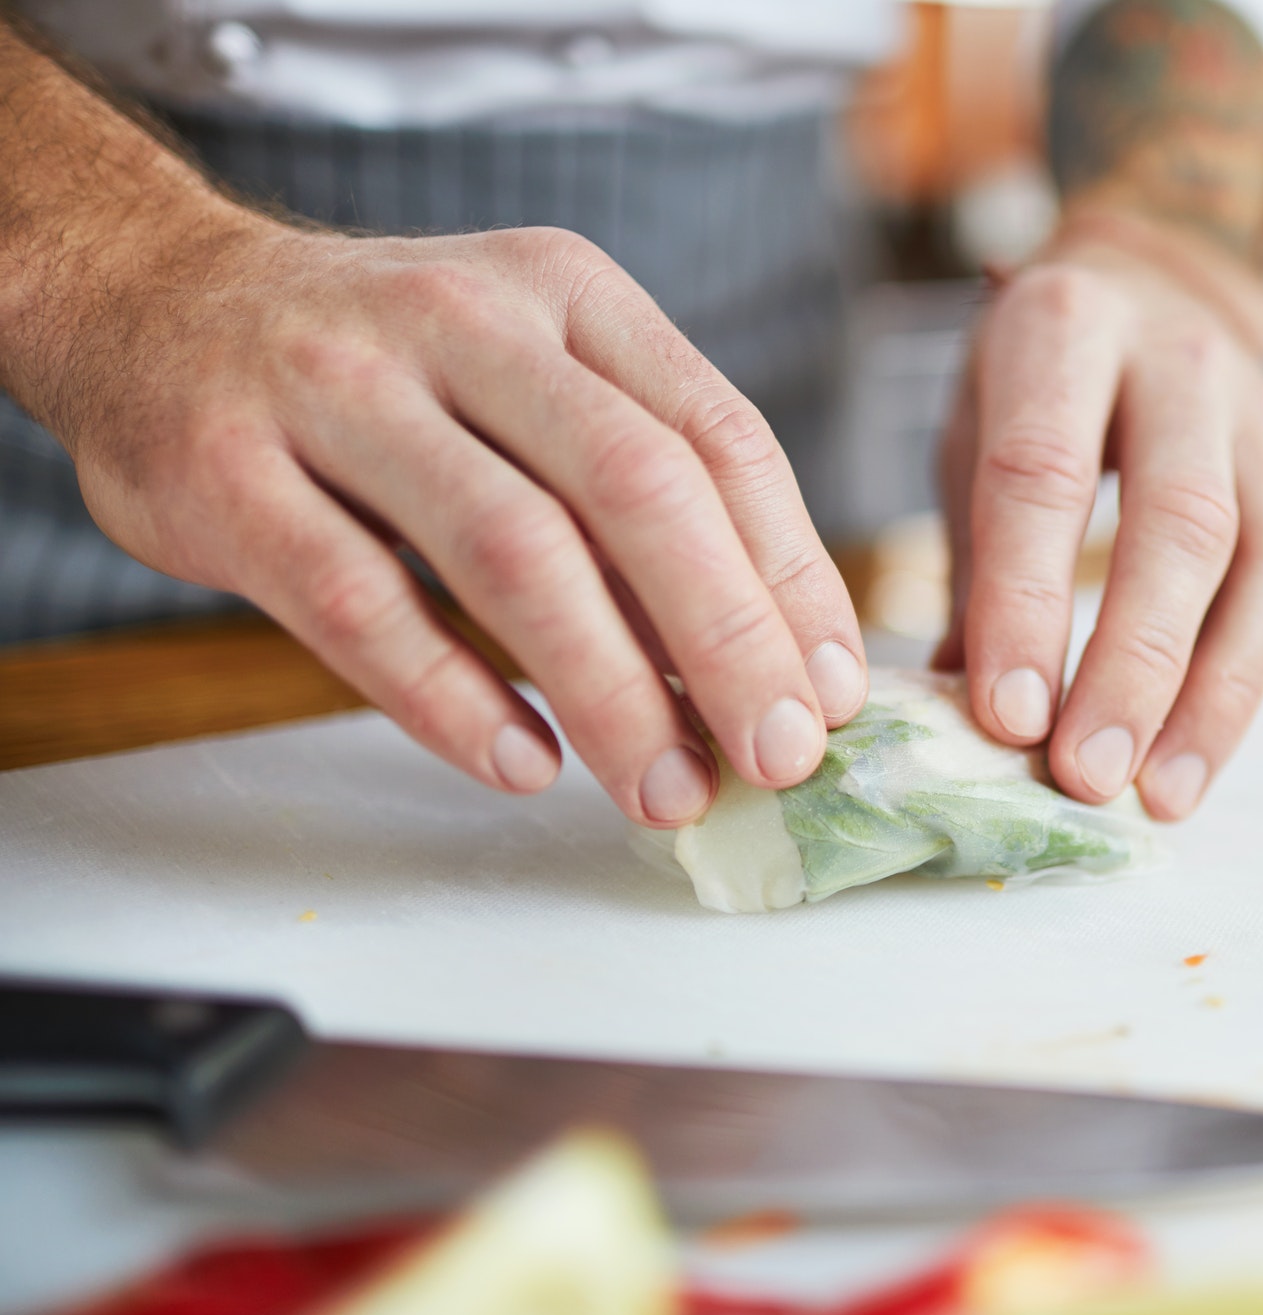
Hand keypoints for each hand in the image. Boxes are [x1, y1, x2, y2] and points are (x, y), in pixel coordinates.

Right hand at [51, 218, 866, 825]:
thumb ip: (641, 489)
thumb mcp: (532, 371)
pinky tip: (525, 765)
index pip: (718, 436)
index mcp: (566, 294)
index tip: (830, 691)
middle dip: (725, 638)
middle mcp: (462, 320)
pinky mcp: (228, 476)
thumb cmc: (387, 368)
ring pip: (510, 550)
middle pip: (634, 487)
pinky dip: (453, 699)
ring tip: (665, 790)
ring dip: (607, 690)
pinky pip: (360, 605)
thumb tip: (767, 657)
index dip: (791, 574)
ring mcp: (335, 389)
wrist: (150, 297)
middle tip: (776, 757)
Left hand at [934, 214, 1262, 820]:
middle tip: (1084, 776)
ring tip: (1152, 796)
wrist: (1154, 288)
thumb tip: (950, 721)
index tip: (1005, 717)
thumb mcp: (975, 434)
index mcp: (1064, 331)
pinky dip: (1241, 690)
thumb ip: (973, 566)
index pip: (1044, 473)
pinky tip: (1190, 766)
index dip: (1027, 599)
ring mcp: (1257, 416)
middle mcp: (1176, 364)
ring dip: (1205, 695)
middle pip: (1176, 522)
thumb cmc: (1039, 385)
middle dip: (1130, 663)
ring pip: (1257, 562)